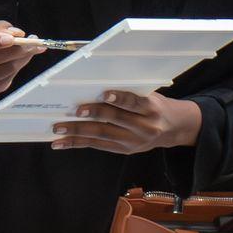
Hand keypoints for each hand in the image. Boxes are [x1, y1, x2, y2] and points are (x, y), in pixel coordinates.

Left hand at [51, 90, 202, 153]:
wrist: (173, 128)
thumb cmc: (154, 105)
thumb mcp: (149, 95)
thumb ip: (129, 91)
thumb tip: (96, 82)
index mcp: (151, 108)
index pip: (134, 102)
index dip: (119, 98)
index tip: (103, 94)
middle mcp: (144, 126)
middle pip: (114, 120)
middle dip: (93, 114)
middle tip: (74, 111)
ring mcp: (133, 141)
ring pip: (102, 135)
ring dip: (77, 132)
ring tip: (58, 128)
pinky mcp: (123, 150)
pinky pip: (97, 146)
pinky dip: (77, 143)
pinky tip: (61, 142)